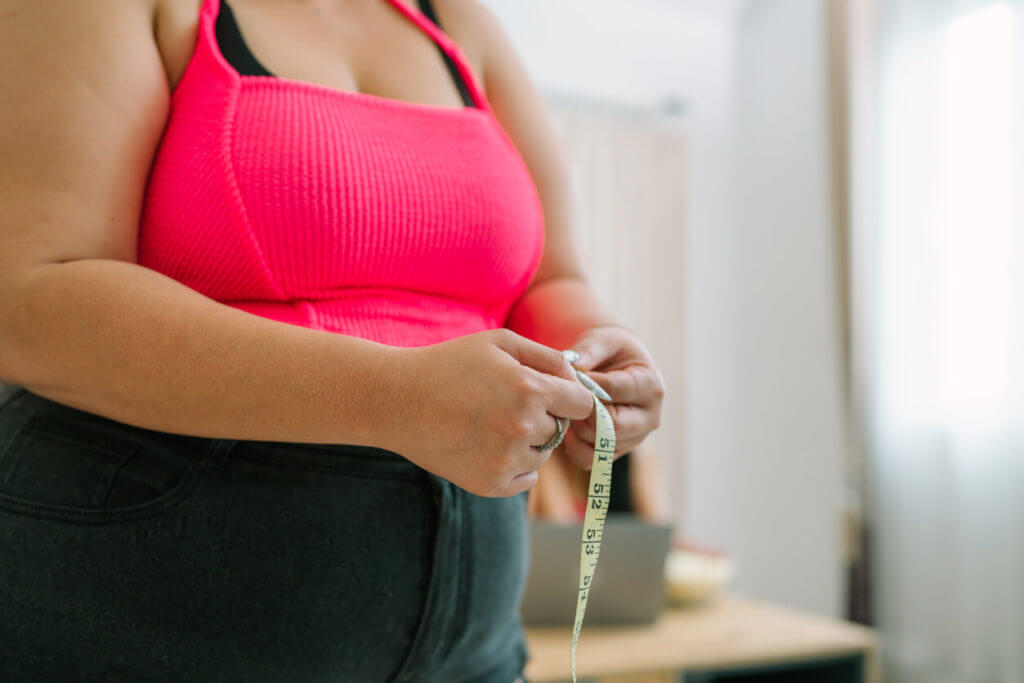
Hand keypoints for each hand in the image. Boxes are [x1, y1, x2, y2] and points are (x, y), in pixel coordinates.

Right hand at [379, 329, 595, 497]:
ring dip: (528, 441)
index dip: (569, 396)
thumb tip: (579, 379)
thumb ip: (548, 358)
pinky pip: (526, 478)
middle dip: (544, 416)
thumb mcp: (500, 343)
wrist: (398, 402)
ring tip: (491, 423)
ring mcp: (507, 461)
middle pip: (561, 428)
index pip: (583, 404)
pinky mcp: (491, 485)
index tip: (552, 394)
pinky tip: (487, 445)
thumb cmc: (449, 365)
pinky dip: (515, 465)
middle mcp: (523, 428)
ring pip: (542, 454)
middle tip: (506, 405)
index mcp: (530, 390)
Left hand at [559, 324, 665, 469]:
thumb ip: (589, 350)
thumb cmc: (609, 350)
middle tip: (564, 399)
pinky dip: (574, 448)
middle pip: (613, 426)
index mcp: (651, 385)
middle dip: (583, 413)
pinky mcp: (618, 451)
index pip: (613, 391)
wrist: (614, 366)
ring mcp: (636, 437)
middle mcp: (650, 416)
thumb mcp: (603, 340)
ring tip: (566, 410)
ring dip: (577, 430)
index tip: (566, 377)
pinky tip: (569, 428)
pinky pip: (592, 460)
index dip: (584, 386)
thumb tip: (573, 367)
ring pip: (601, 446)